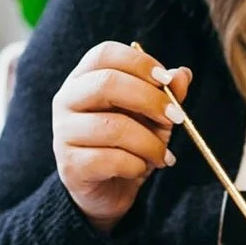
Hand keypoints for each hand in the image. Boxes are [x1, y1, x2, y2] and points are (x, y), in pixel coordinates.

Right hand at [52, 42, 192, 233]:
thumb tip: (182, 74)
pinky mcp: (71, 165)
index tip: (166, 81)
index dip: (139, 62)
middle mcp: (67, 100)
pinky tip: (140, 169)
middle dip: (150, 100)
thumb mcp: (154, 116)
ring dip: (149, 143)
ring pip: (112, 127)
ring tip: (162, 155)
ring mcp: (64, 132)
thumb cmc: (129, 145)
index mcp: (85, 79)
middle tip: (176, 118)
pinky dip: (136, 165)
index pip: (104, 53)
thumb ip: (167, 94)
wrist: (109, 191)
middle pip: (106, 83)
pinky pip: (110, 159)